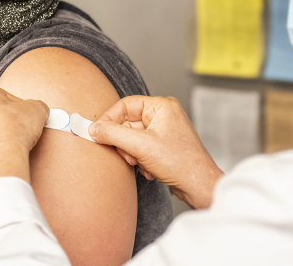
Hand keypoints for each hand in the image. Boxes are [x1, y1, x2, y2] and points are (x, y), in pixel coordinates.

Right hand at [88, 96, 222, 209]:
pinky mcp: (164, 147)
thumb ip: (113, 134)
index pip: (126, 105)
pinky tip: (151, 170)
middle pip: (127, 123)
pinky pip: (141, 149)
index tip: (96, 133)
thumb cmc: (180, 162)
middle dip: (124, 143)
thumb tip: (93, 128)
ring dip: (132, 154)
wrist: (199, 186)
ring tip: (142, 163)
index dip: (109, 119)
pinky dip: (141, 160)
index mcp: (162, 106)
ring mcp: (164, 131)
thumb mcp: (140, 146)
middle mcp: (164, 115)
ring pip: (132, 139)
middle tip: (127, 155)